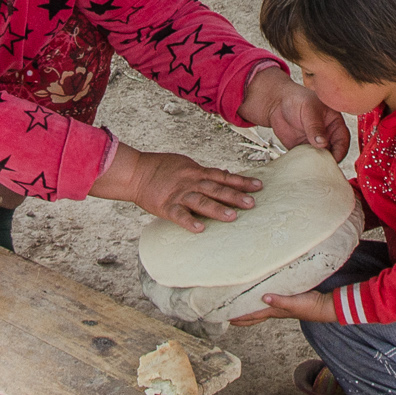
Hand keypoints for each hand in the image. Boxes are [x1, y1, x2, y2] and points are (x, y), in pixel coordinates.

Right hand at [91, 144, 260, 230]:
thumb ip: (205, 172)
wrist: (136, 172)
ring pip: (201, 201)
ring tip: (232, 217)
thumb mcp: (186, 165)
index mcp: (197, 172)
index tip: (259, 186)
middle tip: (252, 203)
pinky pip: (179, 215)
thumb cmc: (161, 168)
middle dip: (235, 196)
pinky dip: (188, 222)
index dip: (241, 181)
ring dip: (217, 209)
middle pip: (216, 189)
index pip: (224, 176)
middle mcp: (191, 182)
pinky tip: (199, 229)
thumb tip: (226, 174)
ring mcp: (179, 194)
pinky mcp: (166, 206)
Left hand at [227, 289, 338, 325]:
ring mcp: (281, 306)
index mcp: (275, 311)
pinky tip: (261, 296)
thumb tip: (264, 298)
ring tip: (240, 306)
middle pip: (254, 316)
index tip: (226, 318)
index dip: (240, 317)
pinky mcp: (287, 300)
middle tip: (227, 316)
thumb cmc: (310, 306)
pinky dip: (261, 301)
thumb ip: (280, 301)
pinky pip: (269, 302)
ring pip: (260, 310)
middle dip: (241, 317)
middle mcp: (275, 310)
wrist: (324, 306)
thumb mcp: (294, 303)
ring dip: (250, 310)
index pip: (253, 315)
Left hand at [238, 66, 351, 161]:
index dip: (341, 150)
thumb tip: (322, 143)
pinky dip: (306, 164)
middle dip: (330, 160)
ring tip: (312, 166)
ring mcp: (315, 143)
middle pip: (334, 152)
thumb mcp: (309, 109)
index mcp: (334, 123)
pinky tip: (302, 165)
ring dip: (318, 164)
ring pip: (321, 158)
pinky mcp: (303, 149)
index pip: (343, 139)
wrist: (277, 104)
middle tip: (323, 166)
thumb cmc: (297, 100)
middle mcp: (327, 135)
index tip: (334, 158)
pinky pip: (308, 160)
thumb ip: (315, 126)